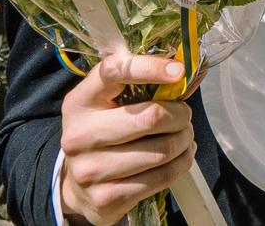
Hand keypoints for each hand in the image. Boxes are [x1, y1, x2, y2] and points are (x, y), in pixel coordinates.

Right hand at [58, 54, 195, 225]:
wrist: (78, 187)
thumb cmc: (103, 134)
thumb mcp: (108, 104)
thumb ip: (139, 85)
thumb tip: (185, 74)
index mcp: (79, 102)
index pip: (114, 72)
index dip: (150, 67)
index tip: (179, 71)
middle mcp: (79, 136)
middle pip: (149, 117)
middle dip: (180, 115)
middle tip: (184, 116)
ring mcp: (90, 170)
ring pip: (161, 150)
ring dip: (184, 140)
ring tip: (184, 137)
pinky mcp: (107, 197)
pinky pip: (162, 177)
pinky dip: (181, 164)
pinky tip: (180, 157)